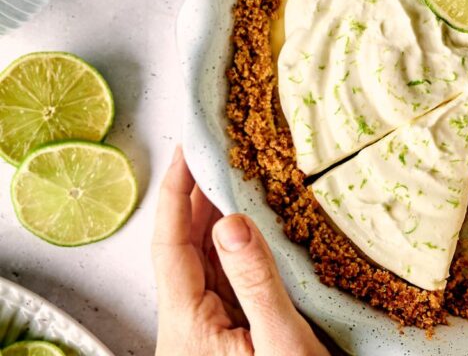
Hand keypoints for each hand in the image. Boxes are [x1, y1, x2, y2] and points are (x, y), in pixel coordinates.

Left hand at [152, 146, 329, 355]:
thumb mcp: (279, 342)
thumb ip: (256, 282)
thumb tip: (232, 221)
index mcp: (188, 323)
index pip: (169, 243)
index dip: (173, 192)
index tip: (186, 151)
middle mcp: (189, 322)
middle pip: (183, 247)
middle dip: (197, 196)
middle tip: (218, 152)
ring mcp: (208, 328)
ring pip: (206, 261)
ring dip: (218, 219)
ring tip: (237, 177)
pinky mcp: (230, 333)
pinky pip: (227, 279)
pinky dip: (239, 246)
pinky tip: (255, 228)